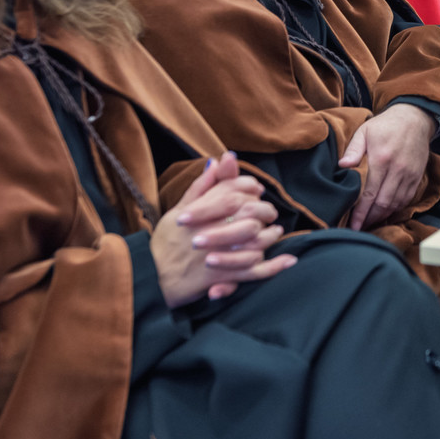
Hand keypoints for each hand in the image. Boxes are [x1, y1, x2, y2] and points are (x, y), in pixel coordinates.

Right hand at [149, 153, 294, 306]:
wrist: (150, 278)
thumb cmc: (163, 243)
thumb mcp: (177, 210)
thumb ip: (201, 187)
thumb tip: (219, 160)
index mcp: (198, 211)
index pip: (232, 192)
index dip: (249, 188)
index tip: (257, 190)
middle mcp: (207, 229)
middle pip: (247, 214)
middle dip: (264, 211)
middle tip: (270, 212)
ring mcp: (214, 253)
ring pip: (253, 240)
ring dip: (269, 236)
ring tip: (276, 232)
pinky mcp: (218, 275)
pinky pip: (252, 271)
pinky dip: (273, 266)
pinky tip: (289, 260)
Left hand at [339, 103, 437, 229]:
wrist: (415, 118)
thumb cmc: (385, 125)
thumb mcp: (365, 131)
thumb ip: (353, 150)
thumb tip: (342, 166)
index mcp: (381, 159)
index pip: (369, 194)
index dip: (360, 212)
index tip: (353, 225)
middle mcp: (397, 169)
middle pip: (382, 203)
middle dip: (370, 218)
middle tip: (359, 228)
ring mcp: (409, 174)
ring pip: (395, 204)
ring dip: (382, 216)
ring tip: (370, 222)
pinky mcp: (417, 177)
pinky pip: (406, 199)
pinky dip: (395, 209)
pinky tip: (385, 212)